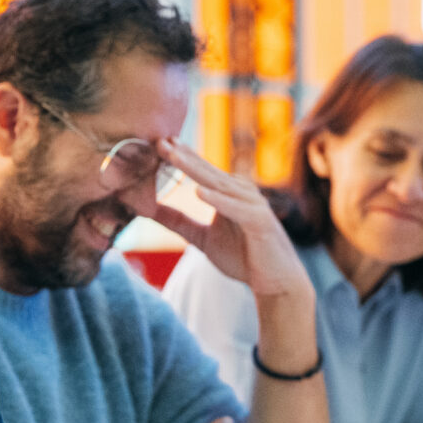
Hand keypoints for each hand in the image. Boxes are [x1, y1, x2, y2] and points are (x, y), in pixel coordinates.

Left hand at [146, 140, 310, 301]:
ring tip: (173, 157)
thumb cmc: (243, 256)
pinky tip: (199, 192)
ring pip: (219, 185)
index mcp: (227, 193)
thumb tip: (146, 209)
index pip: (200, 171)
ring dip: (196, 170)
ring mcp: (252, 205)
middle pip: (206, 172)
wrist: (276, 281)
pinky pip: (236, 208)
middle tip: (159, 140)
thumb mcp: (201, 237)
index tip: (156, 142)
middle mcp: (240, 193)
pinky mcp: (260, 222)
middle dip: (182, 156)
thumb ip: (178, 222)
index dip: (180, 156)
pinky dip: (218, 200)